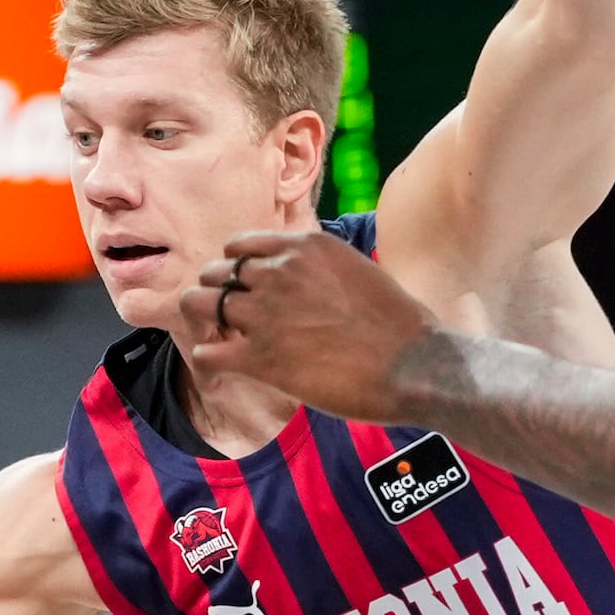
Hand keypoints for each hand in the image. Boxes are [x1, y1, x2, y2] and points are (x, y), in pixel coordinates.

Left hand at [198, 224, 442, 419]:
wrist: (414, 363)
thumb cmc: (397, 322)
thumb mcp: (355, 269)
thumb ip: (317, 268)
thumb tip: (299, 280)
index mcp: (302, 246)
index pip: (238, 247)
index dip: (235, 270)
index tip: (243, 289)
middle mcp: (277, 272)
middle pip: (214, 274)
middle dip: (216, 295)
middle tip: (228, 320)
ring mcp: (264, 313)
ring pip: (200, 305)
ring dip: (204, 323)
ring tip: (221, 341)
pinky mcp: (259, 357)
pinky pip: (207, 353)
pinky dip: (209, 360)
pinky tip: (223, 368)